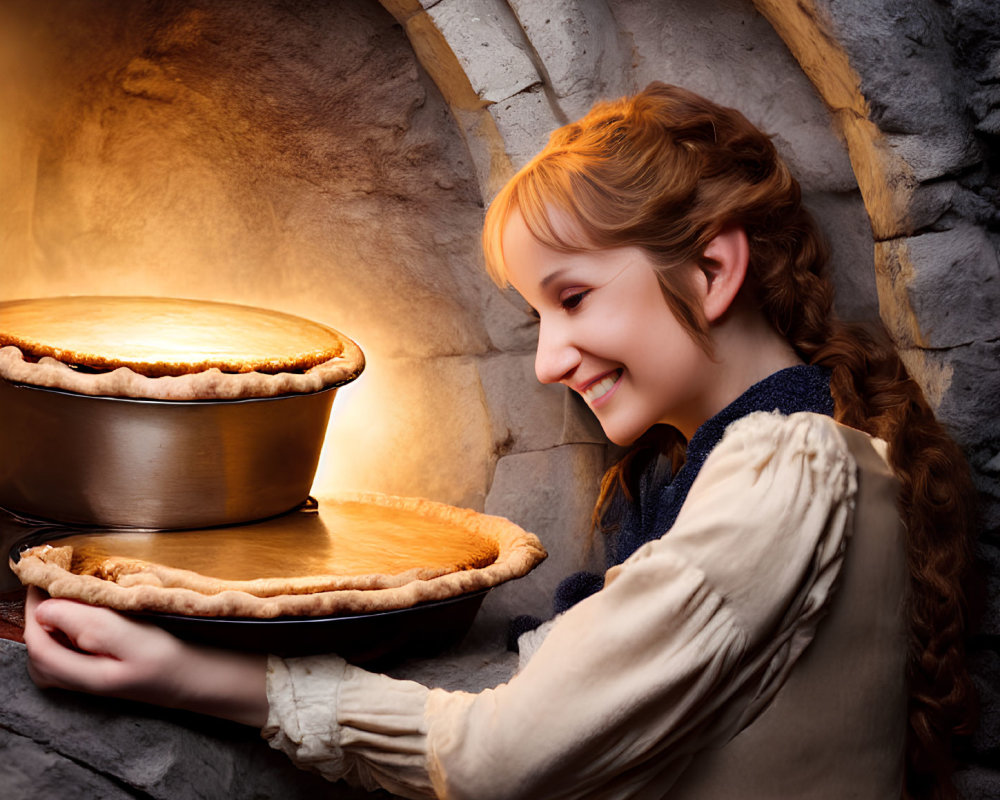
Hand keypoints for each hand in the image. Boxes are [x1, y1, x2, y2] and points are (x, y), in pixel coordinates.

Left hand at [24, 587, 268, 726]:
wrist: (202, 681)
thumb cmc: (173, 660)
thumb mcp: (134, 639)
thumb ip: (89, 624)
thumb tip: (47, 608)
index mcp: (82, 675)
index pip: (37, 637)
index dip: (35, 604)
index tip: (44, 572)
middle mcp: (77, 680)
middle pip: (39, 644)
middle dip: (40, 610)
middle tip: (54, 577)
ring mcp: (88, 677)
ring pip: (51, 647)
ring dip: (52, 618)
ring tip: (67, 591)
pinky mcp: (100, 670)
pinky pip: (68, 648)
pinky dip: (68, 626)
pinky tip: (86, 611)